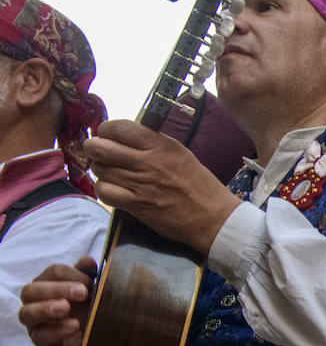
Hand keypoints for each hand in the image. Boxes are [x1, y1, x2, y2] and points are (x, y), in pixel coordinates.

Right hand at [16, 258, 97, 345]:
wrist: (82, 345)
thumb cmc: (82, 314)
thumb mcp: (89, 295)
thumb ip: (86, 277)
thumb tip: (87, 261)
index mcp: (48, 285)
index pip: (53, 272)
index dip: (72, 274)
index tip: (91, 282)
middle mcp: (35, 302)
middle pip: (32, 290)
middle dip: (57, 289)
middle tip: (82, 292)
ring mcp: (35, 324)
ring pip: (28, 312)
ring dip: (47, 308)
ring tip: (66, 308)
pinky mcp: (42, 343)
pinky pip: (41, 336)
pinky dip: (56, 330)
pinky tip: (73, 326)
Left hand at [85, 119, 240, 252]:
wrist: (213, 217)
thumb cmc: (199, 185)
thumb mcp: (180, 153)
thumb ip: (153, 143)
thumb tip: (127, 136)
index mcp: (160, 145)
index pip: (118, 128)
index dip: (106, 130)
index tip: (107, 135)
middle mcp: (148, 162)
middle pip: (101, 148)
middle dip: (94, 148)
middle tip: (98, 152)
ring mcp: (141, 184)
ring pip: (100, 170)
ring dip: (101, 171)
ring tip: (111, 173)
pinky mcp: (137, 205)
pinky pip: (105, 192)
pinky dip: (104, 190)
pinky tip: (113, 190)